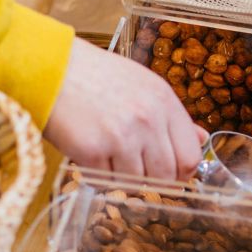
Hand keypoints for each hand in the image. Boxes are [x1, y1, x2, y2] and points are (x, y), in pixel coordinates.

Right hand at [44, 38, 207, 180]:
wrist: (51, 68)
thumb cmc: (95, 75)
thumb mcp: (142, 84)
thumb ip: (172, 115)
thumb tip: (201, 139)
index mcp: (163, 100)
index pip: (190, 155)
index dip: (181, 171)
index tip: (169, 173)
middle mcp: (147, 119)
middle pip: (167, 175)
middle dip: (153, 179)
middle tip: (133, 167)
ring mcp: (121, 137)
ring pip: (138, 183)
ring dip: (124, 176)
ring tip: (108, 155)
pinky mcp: (92, 151)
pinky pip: (107, 182)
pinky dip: (99, 175)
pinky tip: (91, 154)